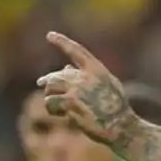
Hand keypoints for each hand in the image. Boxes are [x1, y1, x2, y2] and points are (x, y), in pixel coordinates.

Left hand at [38, 32, 136, 146]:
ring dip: (51, 98)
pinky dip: (54, 110)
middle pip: (57, 75)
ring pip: (51, 89)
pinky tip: (62, 114)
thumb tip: (65, 69)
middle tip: (40, 83)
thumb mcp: (106, 85)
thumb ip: (87, 76)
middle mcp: (85, 76)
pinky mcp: (70, 102)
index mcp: (96, 69)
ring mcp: (77, 89)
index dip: (62, 42)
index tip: (49, 35)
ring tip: (59, 107)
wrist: (120, 125)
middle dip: (48, 81)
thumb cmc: (114, 108)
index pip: (75, 50)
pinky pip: (51, 103)